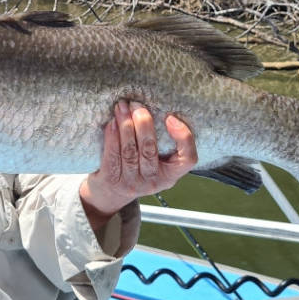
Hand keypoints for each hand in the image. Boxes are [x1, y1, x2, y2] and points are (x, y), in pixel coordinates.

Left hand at [80, 101, 196, 229]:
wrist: (110, 194)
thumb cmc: (137, 170)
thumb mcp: (157, 163)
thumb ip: (161, 143)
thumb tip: (156, 108)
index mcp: (170, 175)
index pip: (188, 159)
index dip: (183, 138)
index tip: (171, 118)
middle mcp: (153, 181)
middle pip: (150, 150)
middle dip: (143, 124)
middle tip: (137, 105)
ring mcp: (132, 183)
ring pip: (130, 151)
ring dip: (125, 126)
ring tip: (122, 108)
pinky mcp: (113, 180)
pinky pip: (112, 155)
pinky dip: (112, 136)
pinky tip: (112, 122)